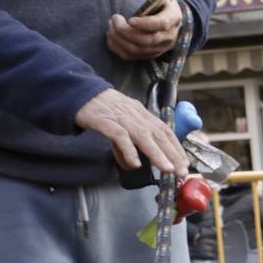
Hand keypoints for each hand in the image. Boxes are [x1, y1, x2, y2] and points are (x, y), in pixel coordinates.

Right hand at [74, 88, 188, 175]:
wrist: (77, 91)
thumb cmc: (102, 109)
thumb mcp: (122, 123)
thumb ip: (129, 143)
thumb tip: (134, 164)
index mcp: (142, 114)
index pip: (165, 131)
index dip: (177, 147)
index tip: (185, 163)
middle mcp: (136, 114)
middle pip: (159, 134)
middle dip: (174, 154)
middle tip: (182, 171)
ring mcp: (121, 117)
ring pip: (143, 136)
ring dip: (158, 154)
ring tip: (168, 169)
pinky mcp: (104, 120)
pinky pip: (119, 136)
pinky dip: (129, 150)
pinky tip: (135, 163)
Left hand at [107, 0, 185, 60]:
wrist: (171, 17)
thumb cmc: (162, 0)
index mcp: (173, 18)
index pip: (160, 25)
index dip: (144, 24)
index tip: (129, 19)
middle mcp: (169, 36)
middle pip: (147, 40)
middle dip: (126, 31)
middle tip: (114, 19)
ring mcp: (160, 47)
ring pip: (137, 50)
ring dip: (119, 39)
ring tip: (111, 26)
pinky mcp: (150, 54)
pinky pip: (132, 56)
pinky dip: (118, 48)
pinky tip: (111, 36)